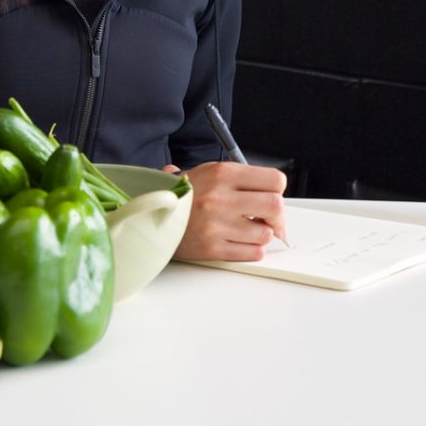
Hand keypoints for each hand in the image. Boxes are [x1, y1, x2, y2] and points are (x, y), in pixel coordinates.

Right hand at [163, 161, 287, 261]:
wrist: (149, 213)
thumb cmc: (182, 194)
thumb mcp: (208, 172)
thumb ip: (241, 179)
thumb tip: (273, 190)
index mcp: (221, 173)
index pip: (275, 180)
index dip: (277, 190)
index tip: (271, 195)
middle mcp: (220, 198)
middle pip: (275, 207)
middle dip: (277, 216)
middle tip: (269, 219)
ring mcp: (216, 225)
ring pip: (265, 234)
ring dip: (261, 234)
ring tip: (245, 229)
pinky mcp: (212, 249)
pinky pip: (252, 253)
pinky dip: (251, 249)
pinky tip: (237, 240)